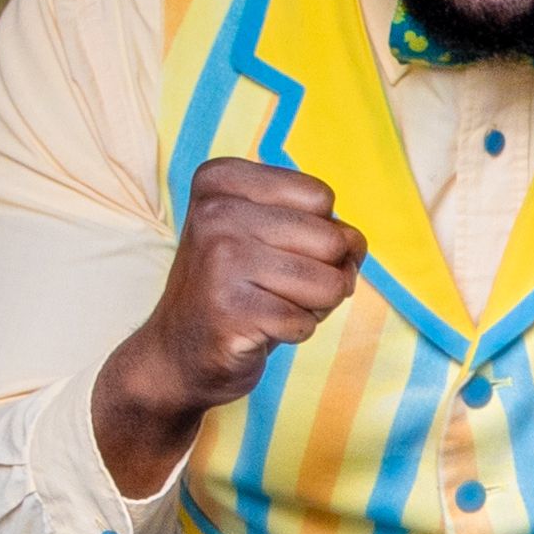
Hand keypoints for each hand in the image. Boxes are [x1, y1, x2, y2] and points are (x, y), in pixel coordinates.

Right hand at [93, 156, 361, 488]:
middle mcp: (215, 212)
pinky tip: (260, 329)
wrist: (178, 353)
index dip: (319, 234)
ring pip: (328, 283)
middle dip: (325, 274)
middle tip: (277, 287)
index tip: (277, 250)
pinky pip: (307, 322)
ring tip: (271, 306)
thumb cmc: (240, 288)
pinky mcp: (230, 311)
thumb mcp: (270, 235)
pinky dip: (296, 332)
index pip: (321, 197)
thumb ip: (320, 225)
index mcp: (222, 180)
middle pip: (332, 240)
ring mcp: (219, 261)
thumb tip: (355, 244)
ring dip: (314, 306)